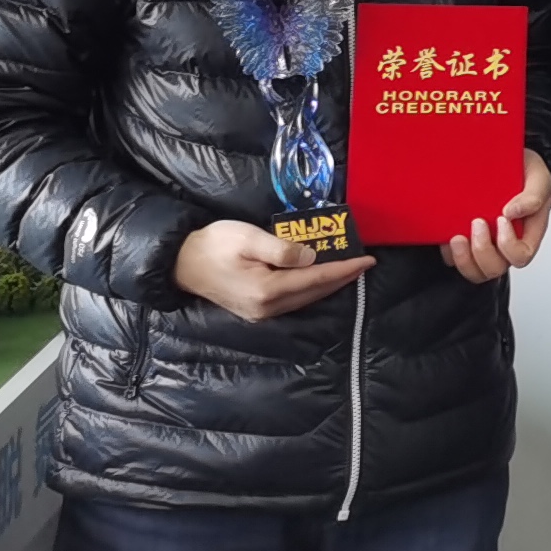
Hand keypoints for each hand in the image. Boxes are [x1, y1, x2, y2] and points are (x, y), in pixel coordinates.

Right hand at [174, 219, 373, 319]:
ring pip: (306, 300)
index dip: (344, 270)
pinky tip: (320, 279)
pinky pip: (294, 301)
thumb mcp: (248, 237)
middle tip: (365, 263)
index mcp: (267, 290)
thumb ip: (282, 249)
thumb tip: (311, 258)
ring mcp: (261, 313)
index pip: (316, 279)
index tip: (368, 260)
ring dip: (329, 285)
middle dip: (342, 278)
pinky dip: (312, 289)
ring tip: (349, 269)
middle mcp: (267, 308)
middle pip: (314, 293)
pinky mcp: (256, 310)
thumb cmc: (214, 245)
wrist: (181, 264)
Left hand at [440, 150, 550, 282]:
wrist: (510, 163)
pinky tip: (447, 233)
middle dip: (482, 250)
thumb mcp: (539, 179)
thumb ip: (533, 196)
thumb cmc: (527, 176)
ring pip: (475, 271)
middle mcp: (506, 246)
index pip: (520, 256)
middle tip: (477, 222)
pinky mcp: (467, 242)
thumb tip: (512, 212)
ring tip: (457, 237)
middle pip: (495, 269)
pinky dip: (449, 252)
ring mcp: (486, 246)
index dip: (509, 246)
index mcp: (528, 234)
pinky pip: (454, 260)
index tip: (502, 219)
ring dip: (463, 258)